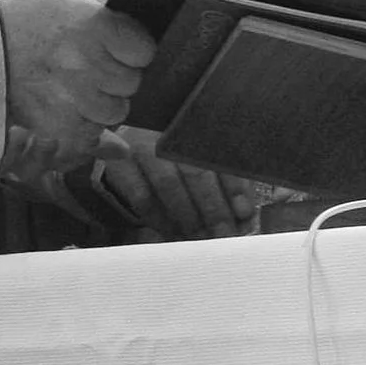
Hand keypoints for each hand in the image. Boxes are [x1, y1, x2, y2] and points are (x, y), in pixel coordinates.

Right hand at [0, 0, 156, 168]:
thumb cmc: (28, 20)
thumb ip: (110, 11)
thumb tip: (144, 27)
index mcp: (94, 26)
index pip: (144, 49)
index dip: (136, 49)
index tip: (123, 47)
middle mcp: (88, 64)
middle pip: (132, 82)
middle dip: (118, 77)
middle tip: (94, 67)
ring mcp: (75, 99)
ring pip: (116, 112)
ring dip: (103, 103)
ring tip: (79, 88)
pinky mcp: (62, 127)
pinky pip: (93, 131)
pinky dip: (84, 123)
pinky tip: (65, 104)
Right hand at [92, 128, 256, 237]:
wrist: (126, 145)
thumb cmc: (179, 157)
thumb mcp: (206, 161)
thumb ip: (228, 183)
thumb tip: (245, 217)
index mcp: (197, 125)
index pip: (220, 156)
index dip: (234, 187)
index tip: (244, 214)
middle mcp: (169, 131)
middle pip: (196, 171)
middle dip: (213, 208)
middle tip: (224, 235)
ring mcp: (142, 146)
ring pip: (169, 184)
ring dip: (189, 217)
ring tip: (202, 239)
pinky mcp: (120, 165)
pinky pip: (142, 196)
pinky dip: (160, 219)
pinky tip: (174, 234)